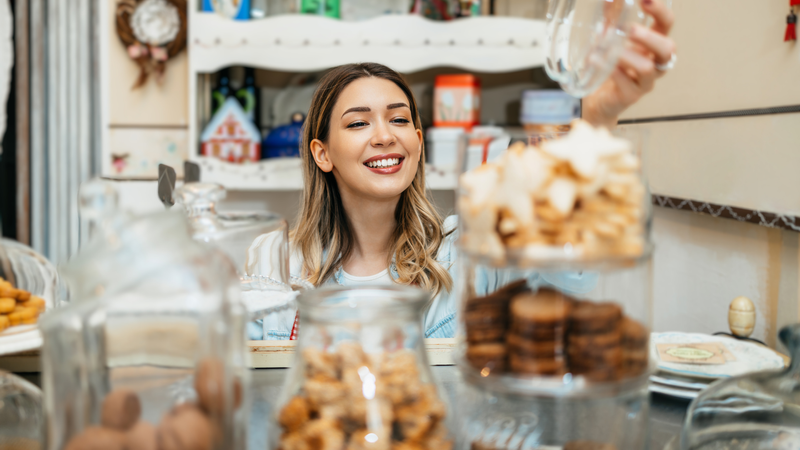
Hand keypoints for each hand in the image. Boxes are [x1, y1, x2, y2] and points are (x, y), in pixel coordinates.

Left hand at [582, 0, 675, 128]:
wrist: (598, 99)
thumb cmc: (610, 66)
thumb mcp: (610, 39)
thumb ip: (610, 20)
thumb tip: (608, 0)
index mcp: (653, 43)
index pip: (666, 24)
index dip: (660, 11)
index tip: (645, 0)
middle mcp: (655, 62)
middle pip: (668, 49)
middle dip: (649, 37)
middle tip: (629, 29)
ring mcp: (645, 81)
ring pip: (647, 68)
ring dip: (627, 55)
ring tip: (608, 48)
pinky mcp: (631, 95)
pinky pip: (627, 83)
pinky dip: (612, 71)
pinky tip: (597, 61)